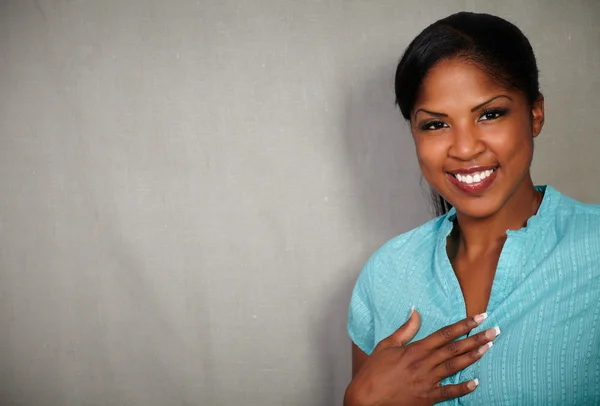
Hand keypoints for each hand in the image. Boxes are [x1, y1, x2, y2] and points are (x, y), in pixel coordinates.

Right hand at [344, 309, 498, 405]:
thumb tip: (415, 312)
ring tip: (488, 348)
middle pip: (455, 348)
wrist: (366, 398)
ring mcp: (427, 381)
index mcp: (415, 349)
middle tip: (494, 331)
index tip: (479, 317)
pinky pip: (449, 392)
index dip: (464, 324)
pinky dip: (463, 388)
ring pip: (455, 367)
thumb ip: (405, 329)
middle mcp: (424, 363)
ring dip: (473, 357)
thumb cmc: (374, 371)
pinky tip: (476, 383)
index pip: (445, 333)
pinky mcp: (427, 397)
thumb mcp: (386, 345)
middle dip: (476, 338)